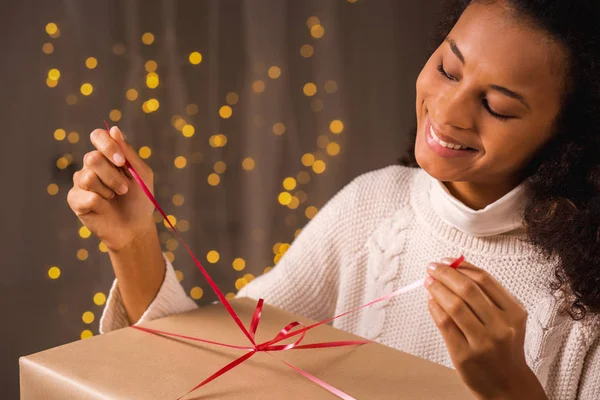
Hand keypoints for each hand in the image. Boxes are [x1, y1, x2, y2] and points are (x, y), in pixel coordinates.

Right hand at [67, 126, 155, 251]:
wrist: (135, 227)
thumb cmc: (140, 200)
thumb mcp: (140, 174)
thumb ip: (128, 153)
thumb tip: (113, 129)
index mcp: (108, 156)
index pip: (98, 136)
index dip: (107, 146)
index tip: (121, 162)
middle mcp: (91, 165)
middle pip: (92, 158)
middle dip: (113, 176)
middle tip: (124, 189)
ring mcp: (81, 181)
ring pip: (87, 176)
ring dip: (108, 190)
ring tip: (114, 198)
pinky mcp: (75, 199)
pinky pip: (85, 196)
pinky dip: (100, 203)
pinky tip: (104, 207)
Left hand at [425, 258, 546, 399]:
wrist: (508, 385)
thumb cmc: (504, 348)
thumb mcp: (507, 319)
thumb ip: (487, 296)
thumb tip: (455, 269)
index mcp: (514, 312)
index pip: (484, 280)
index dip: (462, 266)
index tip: (447, 260)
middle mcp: (501, 326)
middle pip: (467, 289)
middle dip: (445, 273)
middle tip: (432, 267)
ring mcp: (483, 342)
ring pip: (454, 305)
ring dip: (437, 289)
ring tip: (428, 281)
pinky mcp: (465, 354)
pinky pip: (444, 324)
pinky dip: (434, 308)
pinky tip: (430, 301)